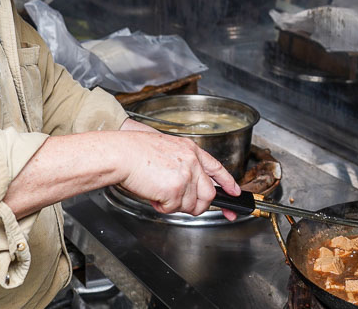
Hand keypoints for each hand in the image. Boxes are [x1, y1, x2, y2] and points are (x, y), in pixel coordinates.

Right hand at [117, 132, 240, 219]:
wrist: (122, 154)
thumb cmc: (135, 150)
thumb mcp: (166, 149)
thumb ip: (182, 164)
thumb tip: (187, 185)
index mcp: (190, 150)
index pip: (216, 168)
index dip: (227, 182)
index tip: (235, 193)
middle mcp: (192, 162)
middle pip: (208, 194)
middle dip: (198, 205)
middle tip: (183, 205)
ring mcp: (185, 176)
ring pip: (191, 205)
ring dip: (175, 205)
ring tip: (159, 192)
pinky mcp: (175, 190)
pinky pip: (174, 209)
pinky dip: (162, 207)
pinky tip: (153, 194)